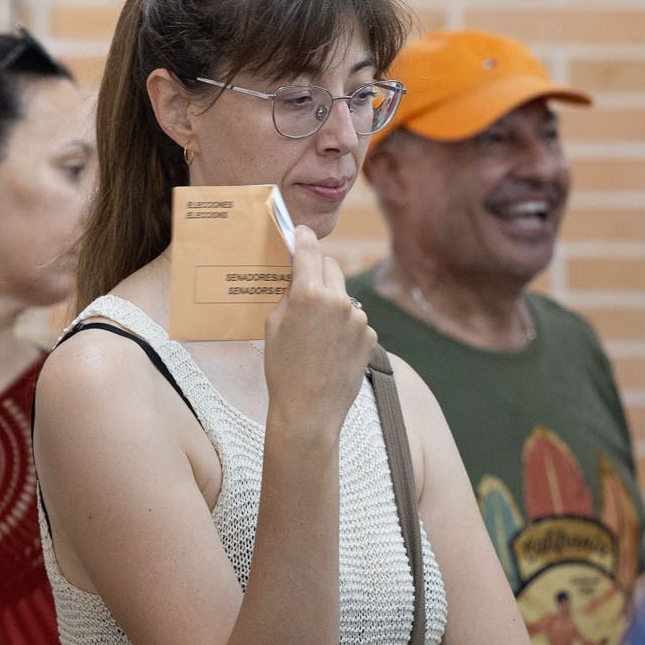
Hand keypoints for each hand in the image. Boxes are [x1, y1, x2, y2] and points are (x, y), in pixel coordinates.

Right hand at [261, 227, 376, 434]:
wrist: (309, 411)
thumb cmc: (283, 370)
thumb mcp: (273, 326)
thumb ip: (289, 295)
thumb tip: (298, 279)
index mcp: (309, 294)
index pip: (309, 251)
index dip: (303, 238)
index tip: (301, 232)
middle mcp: (338, 300)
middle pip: (331, 267)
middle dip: (319, 271)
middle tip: (306, 283)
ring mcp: (358, 318)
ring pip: (343, 296)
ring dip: (332, 304)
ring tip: (316, 334)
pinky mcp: (370, 336)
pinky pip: (354, 320)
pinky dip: (344, 327)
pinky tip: (331, 349)